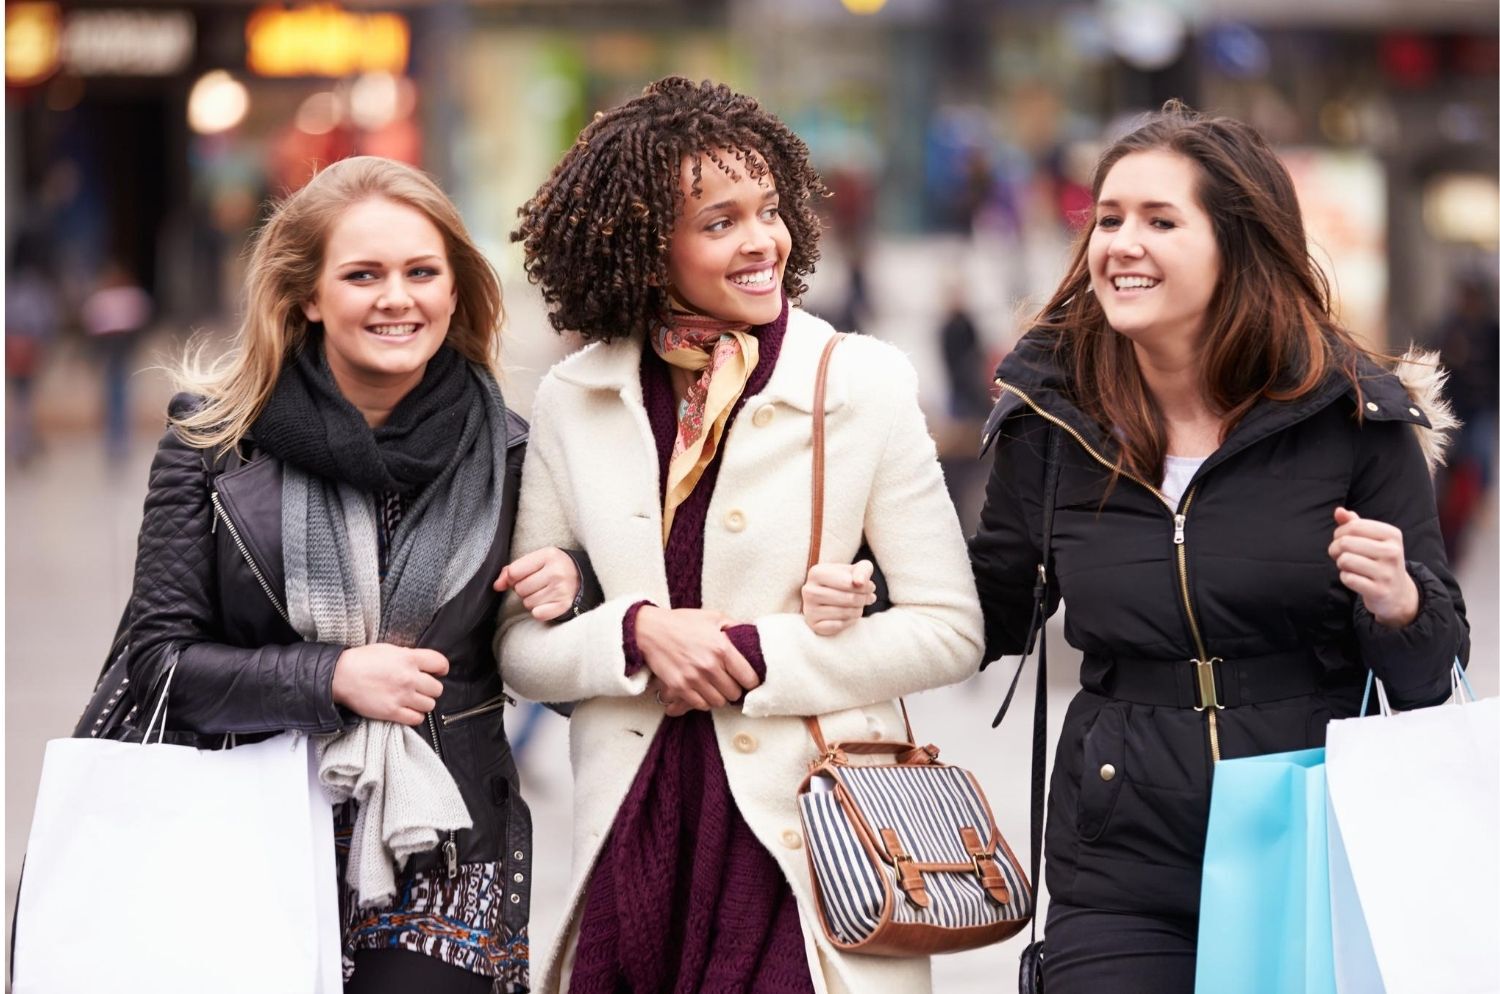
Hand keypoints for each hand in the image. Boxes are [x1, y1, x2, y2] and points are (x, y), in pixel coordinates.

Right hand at [331, 643, 448, 725]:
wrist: (340, 675)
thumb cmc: (362, 660)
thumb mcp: (390, 649)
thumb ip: (409, 656)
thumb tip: (424, 664)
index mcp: (409, 658)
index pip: (440, 663)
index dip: (442, 669)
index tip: (438, 672)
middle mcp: (408, 677)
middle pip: (437, 688)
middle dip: (431, 688)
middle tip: (421, 688)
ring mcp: (401, 696)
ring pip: (429, 705)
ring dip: (423, 703)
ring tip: (413, 700)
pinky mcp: (392, 712)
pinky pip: (416, 719)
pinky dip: (415, 716)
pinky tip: (408, 710)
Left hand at [494, 547, 580, 621]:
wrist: (582, 579)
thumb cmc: (553, 568)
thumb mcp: (536, 561)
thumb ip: (513, 570)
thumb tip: (497, 585)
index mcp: (548, 555)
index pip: (514, 572)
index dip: (513, 578)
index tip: (522, 577)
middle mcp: (556, 571)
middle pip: (519, 589)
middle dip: (524, 589)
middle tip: (538, 585)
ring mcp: (561, 589)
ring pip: (527, 603)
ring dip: (532, 601)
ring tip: (545, 593)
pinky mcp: (564, 605)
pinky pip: (537, 614)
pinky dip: (539, 611)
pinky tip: (548, 603)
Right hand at [635, 606, 759, 710]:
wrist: (650, 630)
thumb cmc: (683, 622)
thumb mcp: (713, 617)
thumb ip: (735, 626)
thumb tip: (752, 635)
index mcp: (722, 648)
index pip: (749, 678)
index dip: (751, 681)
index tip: (747, 680)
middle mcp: (710, 666)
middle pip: (734, 693)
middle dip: (734, 688)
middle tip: (728, 682)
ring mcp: (694, 678)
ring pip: (719, 702)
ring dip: (719, 696)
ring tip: (714, 686)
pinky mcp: (679, 687)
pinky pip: (700, 705)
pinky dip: (703, 700)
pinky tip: (701, 689)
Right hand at [802, 559, 876, 635]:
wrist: (831, 594)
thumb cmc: (846, 580)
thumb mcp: (858, 569)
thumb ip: (863, 570)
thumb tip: (859, 582)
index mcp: (816, 573)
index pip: (848, 583)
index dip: (865, 586)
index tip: (870, 587)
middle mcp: (808, 590)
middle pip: (848, 599)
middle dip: (863, 599)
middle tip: (869, 598)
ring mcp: (809, 609)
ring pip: (844, 613)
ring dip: (858, 610)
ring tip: (860, 606)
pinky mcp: (813, 624)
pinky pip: (838, 626)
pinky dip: (849, 621)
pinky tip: (850, 616)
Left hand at [1328, 507, 1419, 628]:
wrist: (1397, 593)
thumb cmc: (1378, 560)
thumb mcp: (1372, 539)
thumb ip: (1354, 523)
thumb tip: (1339, 511)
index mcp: (1392, 534)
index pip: (1353, 526)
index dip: (1339, 532)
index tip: (1342, 540)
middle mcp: (1393, 552)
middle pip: (1346, 542)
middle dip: (1335, 548)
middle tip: (1341, 554)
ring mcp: (1388, 572)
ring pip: (1345, 560)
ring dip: (1341, 563)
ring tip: (1349, 566)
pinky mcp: (1379, 590)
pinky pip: (1348, 578)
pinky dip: (1345, 577)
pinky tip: (1355, 578)